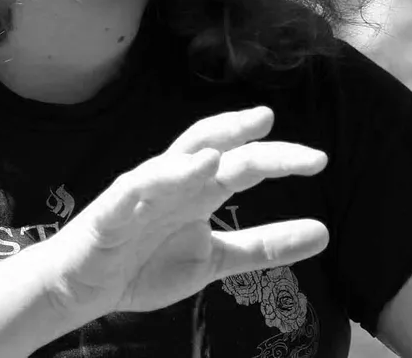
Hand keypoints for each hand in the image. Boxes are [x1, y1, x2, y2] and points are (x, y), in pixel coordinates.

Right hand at [43, 106, 328, 317]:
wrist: (86, 289)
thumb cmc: (146, 263)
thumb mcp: (217, 258)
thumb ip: (266, 245)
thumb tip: (325, 232)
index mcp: (199, 191)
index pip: (241, 163)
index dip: (276, 157)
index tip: (317, 159)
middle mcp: (173, 183)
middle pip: (209, 145)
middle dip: (238, 132)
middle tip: (271, 122)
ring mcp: (142, 194)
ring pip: (171, 162)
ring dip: (197, 152)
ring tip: (225, 149)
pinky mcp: (112, 212)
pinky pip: (135, 189)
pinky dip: (160, 177)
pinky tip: (185, 172)